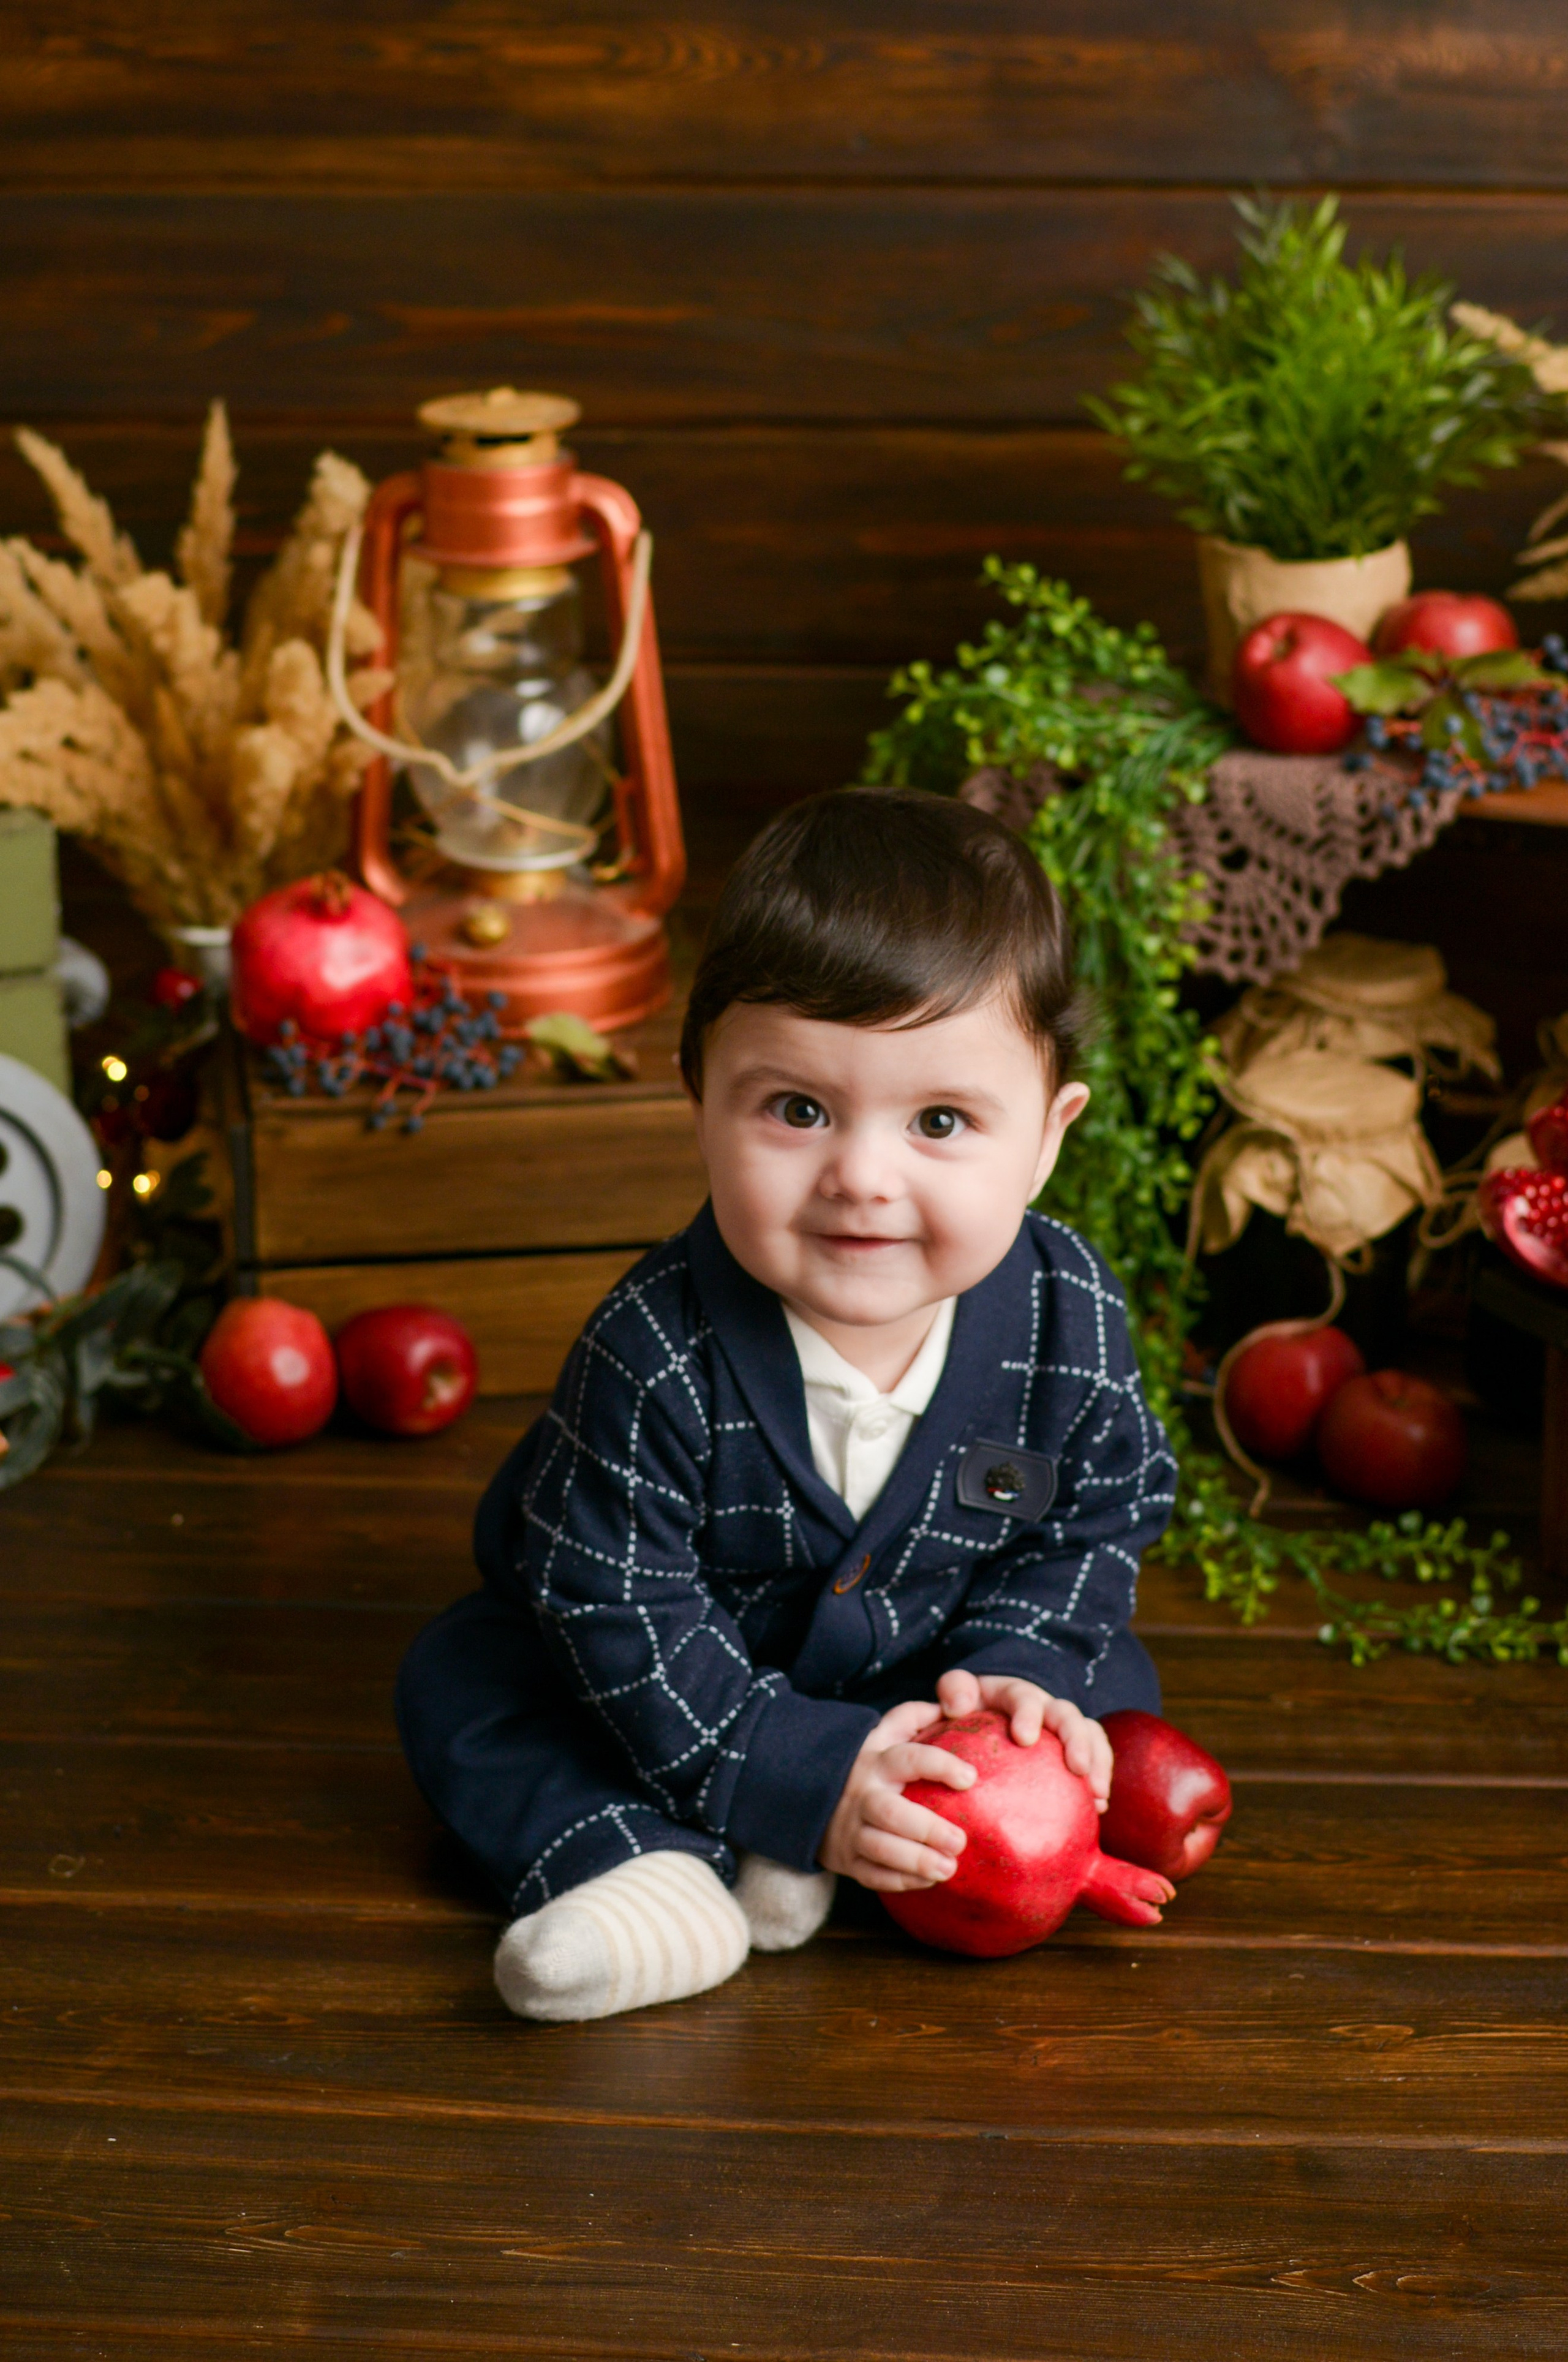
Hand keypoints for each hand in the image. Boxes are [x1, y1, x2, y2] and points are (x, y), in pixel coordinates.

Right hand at [819, 1699, 975, 1890]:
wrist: (810, 1799)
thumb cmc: (864, 1766)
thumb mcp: (880, 1735)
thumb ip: (911, 1718)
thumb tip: (950, 1704)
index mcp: (877, 1761)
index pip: (908, 1759)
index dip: (940, 1766)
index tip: (969, 1778)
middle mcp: (862, 1795)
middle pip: (892, 1812)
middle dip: (927, 1829)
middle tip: (961, 1841)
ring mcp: (851, 1829)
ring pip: (881, 1848)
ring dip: (916, 1861)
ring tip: (950, 1868)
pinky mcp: (847, 1859)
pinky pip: (873, 1875)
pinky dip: (901, 1880)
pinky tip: (929, 1881)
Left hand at [935, 1668, 1112, 1809]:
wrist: (991, 1711)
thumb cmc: (972, 1708)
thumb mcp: (958, 1692)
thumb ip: (954, 1690)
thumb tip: (958, 1708)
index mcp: (1016, 1695)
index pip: (1025, 1698)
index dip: (1028, 1714)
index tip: (1023, 1738)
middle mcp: (1046, 1708)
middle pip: (1067, 1715)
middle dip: (1076, 1739)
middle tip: (1078, 1767)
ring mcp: (1063, 1728)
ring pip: (1091, 1734)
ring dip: (1098, 1762)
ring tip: (1098, 1795)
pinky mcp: (1074, 1750)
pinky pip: (1096, 1758)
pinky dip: (1100, 1779)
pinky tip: (1098, 1807)